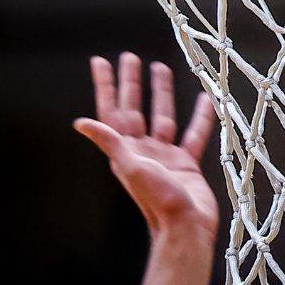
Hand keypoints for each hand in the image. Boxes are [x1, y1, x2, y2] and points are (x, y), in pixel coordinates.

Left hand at [74, 53, 217, 239]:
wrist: (185, 227)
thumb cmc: (157, 200)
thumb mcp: (129, 167)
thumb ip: (109, 142)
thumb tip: (81, 123)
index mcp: (125, 150)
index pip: (111, 111)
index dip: (105, 87)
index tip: (100, 63)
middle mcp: (142, 150)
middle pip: (135, 108)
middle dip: (131, 83)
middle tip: (129, 57)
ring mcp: (165, 155)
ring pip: (163, 115)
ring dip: (161, 93)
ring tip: (161, 68)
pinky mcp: (186, 162)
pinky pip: (193, 133)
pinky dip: (199, 117)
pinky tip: (204, 100)